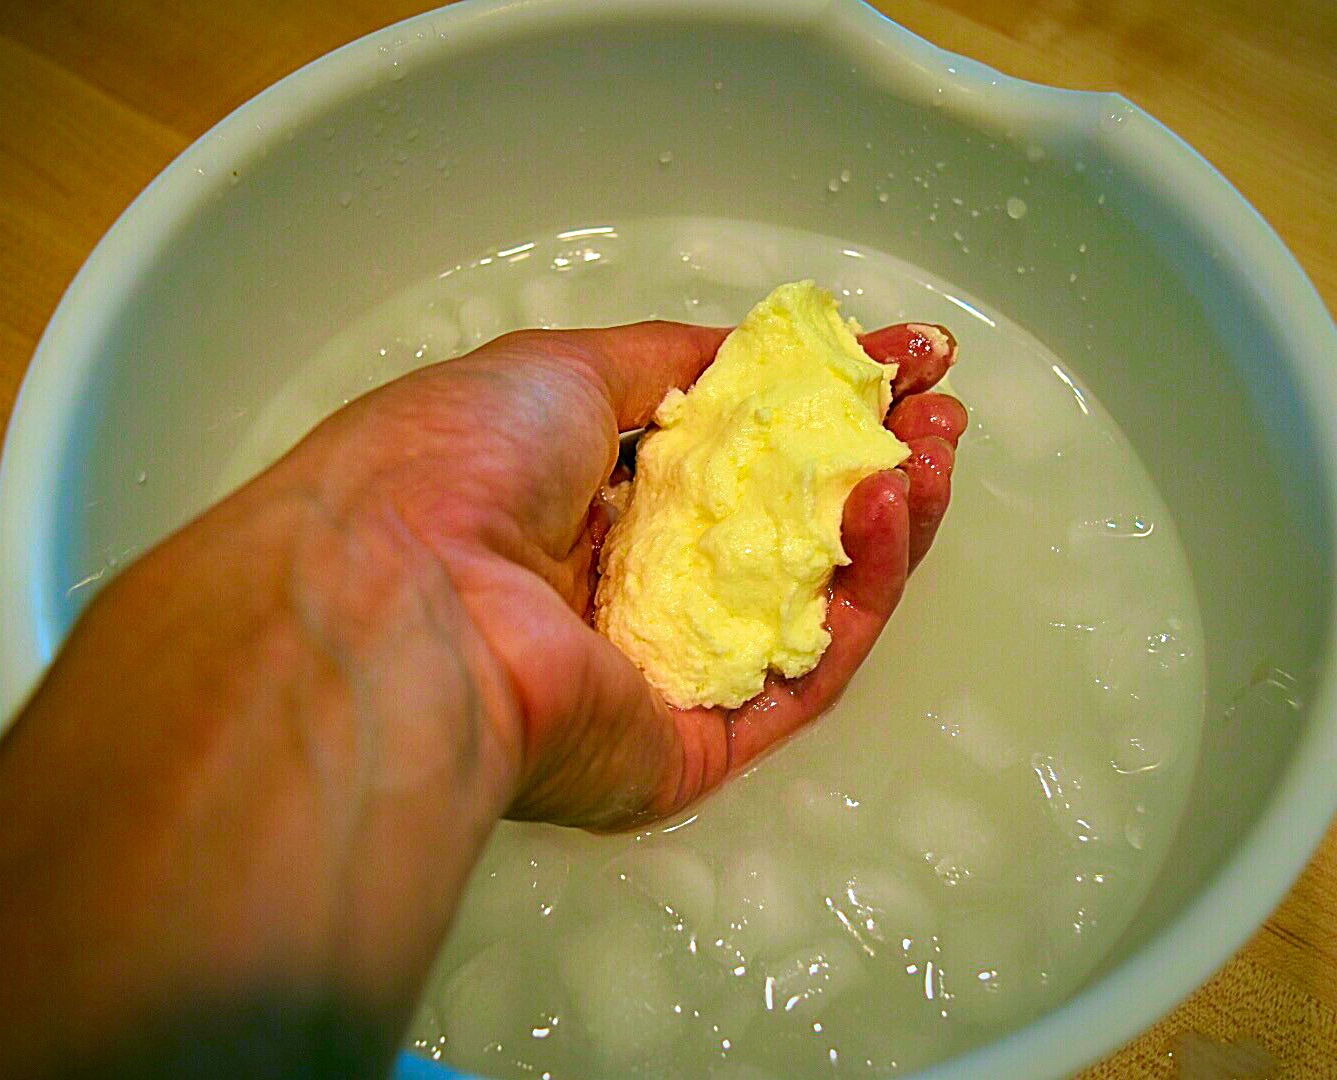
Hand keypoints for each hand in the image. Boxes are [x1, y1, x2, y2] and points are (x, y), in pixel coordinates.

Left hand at [287, 320, 964, 828]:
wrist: (398, 602)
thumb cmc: (456, 465)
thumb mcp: (561, 368)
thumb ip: (674, 362)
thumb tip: (763, 347)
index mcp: (578, 505)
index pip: (723, 459)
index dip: (809, 408)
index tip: (896, 361)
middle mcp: (624, 592)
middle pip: (775, 531)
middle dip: (863, 462)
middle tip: (937, 412)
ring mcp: (663, 673)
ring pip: (803, 602)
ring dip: (883, 522)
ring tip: (938, 452)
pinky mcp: (696, 746)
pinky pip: (803, 673)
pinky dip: (864, 594)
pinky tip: (894, 510)